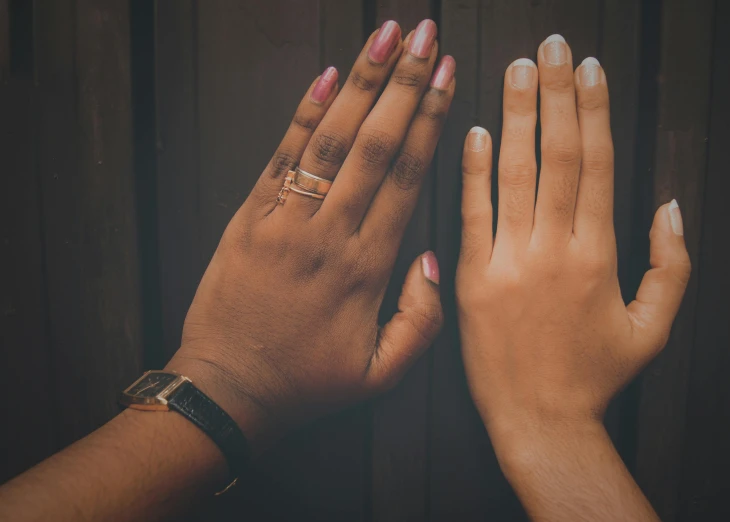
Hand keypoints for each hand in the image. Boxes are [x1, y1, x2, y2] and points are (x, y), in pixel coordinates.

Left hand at [167, 19, 454, 450]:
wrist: (228, 390)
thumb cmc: (307, 382)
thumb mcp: (381, 374)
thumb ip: (422, 321)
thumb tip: (435, 260)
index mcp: (368, 267)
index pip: (407, 177)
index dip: (430, 121)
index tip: (447, 76)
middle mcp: (330, 233)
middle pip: (375, 144)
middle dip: (404, 83)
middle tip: (425, 34)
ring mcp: (286, 221)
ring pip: (330, 139)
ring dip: (360, 84)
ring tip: (384, 35)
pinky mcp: (249, 217)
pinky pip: (281, 157)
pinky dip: (302, 114)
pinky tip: (325, 76)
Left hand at [456, 35, 690, 451]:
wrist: (539, 422)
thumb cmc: (595, 378)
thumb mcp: (653, 328)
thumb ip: (671, 266)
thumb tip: (670, 206)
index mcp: (599, 255)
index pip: (596, 164)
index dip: (594, 111)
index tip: (590, 70)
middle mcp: (554, 249)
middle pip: (557, 155)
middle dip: (556, 94)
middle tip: (552, 46)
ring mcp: (509, 261)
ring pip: (515, 174)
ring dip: (516, 116)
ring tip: (517, 69)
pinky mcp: (472, 278)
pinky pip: (472, 214)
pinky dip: (473, 171)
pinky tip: (474, 131)